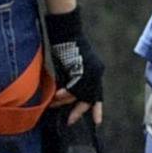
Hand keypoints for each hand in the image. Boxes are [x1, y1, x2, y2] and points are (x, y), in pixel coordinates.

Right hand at [41, 6, 99, 120]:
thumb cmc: (64, 45)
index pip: (97, 93)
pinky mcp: (83, 71)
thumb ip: (72, 80)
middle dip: (80, 110)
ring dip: (65, 100)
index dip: (97, 108)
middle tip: (70, 120)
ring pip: (80, 95)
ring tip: (54, 102)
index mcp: (96, 71)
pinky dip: (64, 94)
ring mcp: (91, 72)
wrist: (66, 31)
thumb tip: (65, 96)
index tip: (97, 121)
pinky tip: (56, 95)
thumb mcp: (71, 66)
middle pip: (90, 98)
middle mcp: (97, 73)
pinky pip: (73, 89)